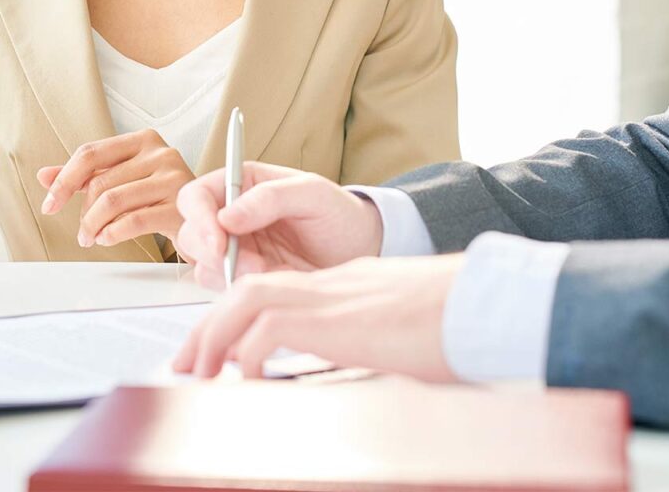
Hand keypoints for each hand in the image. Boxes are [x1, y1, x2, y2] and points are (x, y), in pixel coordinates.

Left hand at [35, 129, 194, 247]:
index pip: (90, 153)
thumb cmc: (160, 197)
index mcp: (144, 140)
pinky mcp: (180, 205)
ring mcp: (173, 177)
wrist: (205, 218)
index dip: (64, 180)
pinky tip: (108, 239)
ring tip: (92, 237)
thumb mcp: (122, 180)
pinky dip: (112, 234)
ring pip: (113, 202)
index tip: (50, 204)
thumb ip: (86, 175)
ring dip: (94, 226)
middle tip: (82, 232)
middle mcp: (161, 153)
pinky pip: (133, 221)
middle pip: (100, 182)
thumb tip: (44, 175)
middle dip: (83, 213)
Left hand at [171, 255, 464, 380]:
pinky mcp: (333, 319)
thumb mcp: (399, 330)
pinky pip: (268, 331)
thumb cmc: (456, 323)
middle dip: (208, 326)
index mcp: (342, 285)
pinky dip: (248, 356)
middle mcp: (330, 284)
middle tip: (186, 364)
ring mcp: (330, 295)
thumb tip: (360, 361)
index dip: (237, 317)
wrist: (482, 306)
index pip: (274, 291)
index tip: (217, 350)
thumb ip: (370, 337)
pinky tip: (246, 383)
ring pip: (247, 300)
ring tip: (198, 374)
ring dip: (215, 336)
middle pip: (248, 289)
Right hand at [173, 163, 383, 287]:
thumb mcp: (314, 194)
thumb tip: (227, 216)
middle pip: (191, 234)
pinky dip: (244, 291)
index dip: (199, 219)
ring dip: (231, 275)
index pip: (196, 196)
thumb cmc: (339, 215)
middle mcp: (230, 217)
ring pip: (203, 267)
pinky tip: (275, 282)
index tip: (219, 242)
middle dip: (213, 254)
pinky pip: (224, 290)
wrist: (360, 252)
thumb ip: (271, 198)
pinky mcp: (244, 279)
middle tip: (251, 266)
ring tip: (272, 272)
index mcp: (241, 185)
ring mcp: (235, 250)